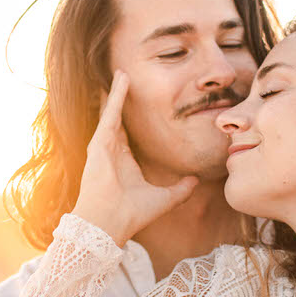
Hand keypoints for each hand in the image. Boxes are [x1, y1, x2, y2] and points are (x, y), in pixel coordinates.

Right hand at [70, 70, 196, 246]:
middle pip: (119, 118)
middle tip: (128, 78)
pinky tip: (121, 81)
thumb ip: (181, 189)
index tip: (143, 104)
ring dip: (117, 92)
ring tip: (123, 73)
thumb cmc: (131, 214)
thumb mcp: (164, 199)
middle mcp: (112, 152)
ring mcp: (103, 146)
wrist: (110, 224)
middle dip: (123, 99)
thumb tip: (196, 180)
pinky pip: (109, 115)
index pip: (130, 134)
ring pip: (112, 113)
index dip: (135, 118)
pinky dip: (114, 97)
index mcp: (124, 163)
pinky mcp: (99, 144)